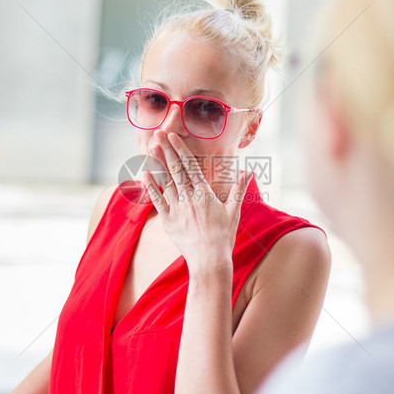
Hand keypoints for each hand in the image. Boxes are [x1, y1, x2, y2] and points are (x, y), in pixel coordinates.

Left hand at [143, 131, 250, 273]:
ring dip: (157, 163)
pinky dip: (151, 186)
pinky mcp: (168, 221)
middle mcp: (189, 198)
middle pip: (175, 169)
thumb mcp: (234, 211)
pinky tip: (145, 173)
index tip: (173, 136)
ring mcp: (177, 209)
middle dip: (166, 149)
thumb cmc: (223, 236)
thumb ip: (238, 189)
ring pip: (165, 181)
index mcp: (204, 194)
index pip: (190, 166)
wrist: (210, 260)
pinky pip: (157, 200)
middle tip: (157, 133)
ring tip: (151, 147)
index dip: (180, 149)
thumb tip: (248, 171)